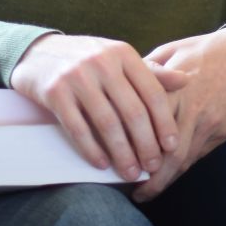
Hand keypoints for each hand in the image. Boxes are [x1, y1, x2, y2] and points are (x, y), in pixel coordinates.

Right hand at [10, 34, 188, 180]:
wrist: (38, 52)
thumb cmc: (87, 59)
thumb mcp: (119, 59)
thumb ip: (152, 72)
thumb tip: (186, 80)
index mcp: (124, 54)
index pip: (152, 92)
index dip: (164, 122)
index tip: (172, 147)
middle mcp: (103, 63)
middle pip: (132, 112)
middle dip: (146, 144)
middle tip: (152, 166)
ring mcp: (77, 78)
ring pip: (107, 124)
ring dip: (122, 153)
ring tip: (130, 172)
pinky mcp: (55, 93)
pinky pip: (78, 128)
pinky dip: (91, 150)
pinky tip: (102, 164)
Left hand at [131, 26, 225, 201]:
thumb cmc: (206, 50)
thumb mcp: (172, 51)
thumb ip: (148, 72)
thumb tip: (124, 91)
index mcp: (173, 87)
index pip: (145, 120)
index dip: (129, 142)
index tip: (113, 156)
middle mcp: (191, 108)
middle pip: (165, 150)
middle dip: (147, 175)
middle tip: (128, 188)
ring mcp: (208, 123)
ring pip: (182, 159)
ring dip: (163, 181)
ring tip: (145, 192)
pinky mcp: (221, 131)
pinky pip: (197, 156)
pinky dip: (181, 170)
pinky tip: (168, 178)